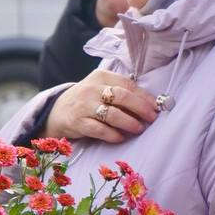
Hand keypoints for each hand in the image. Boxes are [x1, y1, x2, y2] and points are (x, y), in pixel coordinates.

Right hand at [44, 69, 158, 143]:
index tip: (156, 106)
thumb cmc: (88, 99)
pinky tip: (121, 138)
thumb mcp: (102, 88)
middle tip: (152, 118)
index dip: (144, 96)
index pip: (127, 84)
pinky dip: (113, 135)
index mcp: (101, 76)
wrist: (58, 110)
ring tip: (139, 128)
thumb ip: (122, 93)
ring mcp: (84, 106)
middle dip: (141, 108)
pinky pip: (100, 130)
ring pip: (112, 114)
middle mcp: (92, 89)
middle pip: (122, 97)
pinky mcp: (78, 122)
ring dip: (129, 122)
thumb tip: (150, 105)